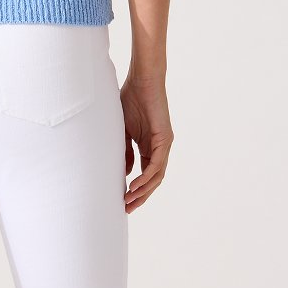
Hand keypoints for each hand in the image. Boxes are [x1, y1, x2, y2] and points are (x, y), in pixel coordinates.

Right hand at [120, 72, 172, 212]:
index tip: (122, 200)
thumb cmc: (131, 99)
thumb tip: (125, 173)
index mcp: (149, 146)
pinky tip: (135, 186)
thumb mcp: (123, 130)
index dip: (136, 189)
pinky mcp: (165, 139)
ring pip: (157, 176)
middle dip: (140, 196)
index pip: (145, 174)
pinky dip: (147, 177)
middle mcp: (159, 148)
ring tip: (129, 201)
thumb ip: (125, 151)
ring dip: (143, 191)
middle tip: (126, 208)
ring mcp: (164, 144)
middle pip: (153, 180)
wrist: (142, 79)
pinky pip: (157, 165)